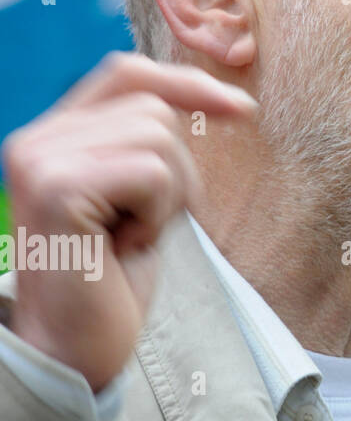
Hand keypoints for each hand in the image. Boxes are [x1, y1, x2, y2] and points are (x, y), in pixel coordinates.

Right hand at [1, 52, 255, 391]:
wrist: (74, 347)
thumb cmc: (112, 276)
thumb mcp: (140, 195)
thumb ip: (149, 143)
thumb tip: (219, 96)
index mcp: (54, 134)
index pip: (127, 72)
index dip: (188, 82)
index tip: (244, 110)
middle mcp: (36, 138)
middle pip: (154, 107)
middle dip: (179, 168)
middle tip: (146, 223)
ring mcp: (41, 160)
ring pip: (158, 136)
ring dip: (168, 195)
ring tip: (130, 235)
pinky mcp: (57, 187)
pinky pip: (153, 172)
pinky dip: (158, 213)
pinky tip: (124, 247)